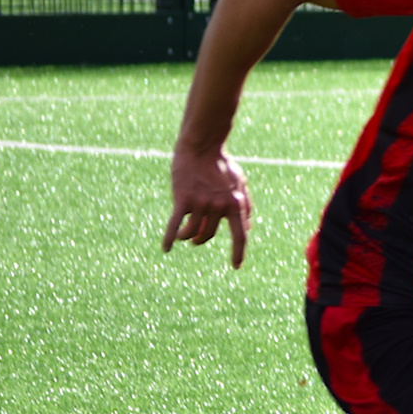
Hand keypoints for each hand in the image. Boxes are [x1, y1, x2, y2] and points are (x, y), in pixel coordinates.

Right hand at [163, 144, 252, 267]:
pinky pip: (175, 224)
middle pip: (209, 234)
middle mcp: (219, 206)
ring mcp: (200, 203)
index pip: (240, 235)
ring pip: (192, 232)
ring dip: (187, 237)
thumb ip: (245, 207)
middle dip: (202, 239)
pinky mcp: (182, 199)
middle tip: (197, 239)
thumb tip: (246, 228)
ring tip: (184, 236)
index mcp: (236, 204)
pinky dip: (170, 237)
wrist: (202, 147)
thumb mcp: (240, 185)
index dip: (238, 252)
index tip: (236, 266)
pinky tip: (166, 249)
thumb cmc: (222, 166)